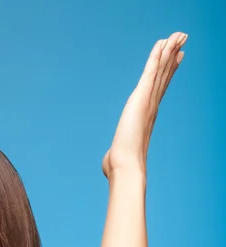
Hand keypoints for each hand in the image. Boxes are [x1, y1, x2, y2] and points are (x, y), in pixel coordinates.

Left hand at [102, 31, 187, 178]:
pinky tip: (162, 43)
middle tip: (182, 41)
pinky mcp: (141, 99)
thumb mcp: (117, 155)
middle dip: (172, 58)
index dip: (167, 74)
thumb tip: (109, 163)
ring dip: (169, 51)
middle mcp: (151, 107)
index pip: (158, 90)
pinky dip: (156, 57)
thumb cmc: (121, 166)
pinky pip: (150, 72)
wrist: (125, 167)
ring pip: (160, 71)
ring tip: (179, 35)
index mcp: (146, 118)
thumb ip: (115, 154)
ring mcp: (148, 102)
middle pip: (164, 77)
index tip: (175, 61)